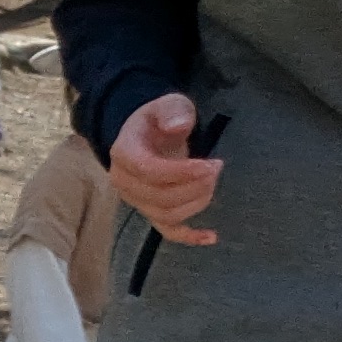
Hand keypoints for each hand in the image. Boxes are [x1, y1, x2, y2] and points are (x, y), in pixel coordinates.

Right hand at [108, 94, 219, 245]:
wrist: (146, 135)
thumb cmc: (157, 120)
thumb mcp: (166, 105)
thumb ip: (173, 111)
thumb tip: (178, 126)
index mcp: (124, 154)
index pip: (150, 171)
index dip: (182, 172)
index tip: (211, 164)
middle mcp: (124, 182)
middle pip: (160, 197)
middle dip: (195, 186)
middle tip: (216, 168)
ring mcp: (136, 200)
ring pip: (166, 214)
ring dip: (197, 202)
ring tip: (212, 182)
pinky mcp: (149, 210)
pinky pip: (167, 230)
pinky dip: (189, 236)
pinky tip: (211, 236)